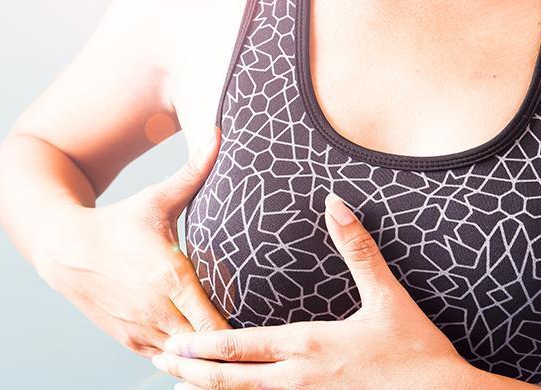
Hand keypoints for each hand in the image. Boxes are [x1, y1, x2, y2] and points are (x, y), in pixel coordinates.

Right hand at [33, 126, 229, 357]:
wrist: (64, 248)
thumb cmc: (117, 222)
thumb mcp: (157, 199)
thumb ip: (194, 172)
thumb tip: (218, 133)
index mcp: (172, 276)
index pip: (218, 326)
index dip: (239, 331)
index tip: (255, 322)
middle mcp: (157, 309)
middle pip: (206, 348)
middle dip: (225, 346)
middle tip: (247, 340)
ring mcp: (140, 328)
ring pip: (184, 359)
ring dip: (201, 352)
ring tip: (222, 345)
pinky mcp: (127, 340)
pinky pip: (162, 359)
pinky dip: (178, 356)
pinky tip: (191, 345)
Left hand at [151, 192, 488, 388]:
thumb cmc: (416, 351)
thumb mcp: (388, 297)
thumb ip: (358, 249)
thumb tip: (336, 203)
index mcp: (308, 344)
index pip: (242, 345)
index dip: (204, 345)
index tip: (174, 339)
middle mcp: (299, 377)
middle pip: (232, 379)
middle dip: (192, 371)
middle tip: (159, 359)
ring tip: (179, 384)